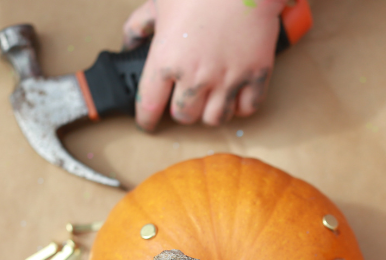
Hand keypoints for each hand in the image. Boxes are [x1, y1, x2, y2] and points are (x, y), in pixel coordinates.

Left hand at [123, 0, 285, 129]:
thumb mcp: (159, 1)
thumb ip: (139, 25)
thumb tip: (130, 42)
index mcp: (166, 60)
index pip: (149, 105)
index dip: (145, 119)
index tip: (146, 122)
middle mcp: (196, 76)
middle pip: (184, 117)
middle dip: (181, 111)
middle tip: (184, 100)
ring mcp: (228, 79)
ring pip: (216, 118)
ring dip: (211, 112)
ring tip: (210, 99)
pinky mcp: (255, 76)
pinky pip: (247, 108)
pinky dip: (240, 106)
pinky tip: (235, 95)